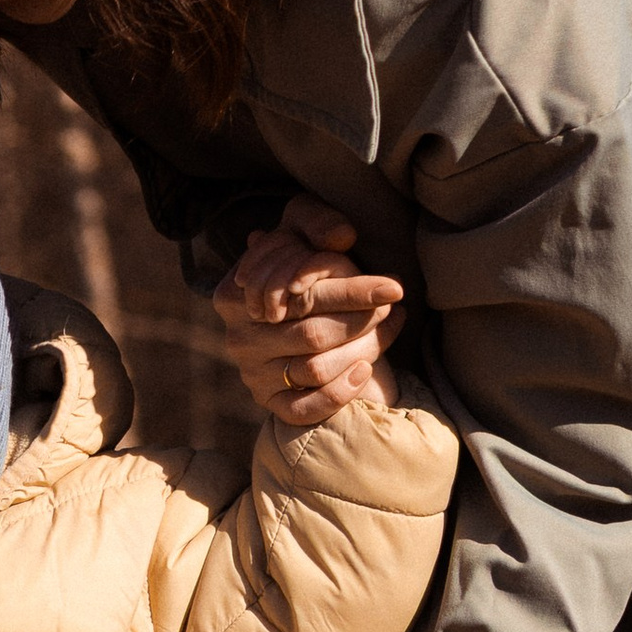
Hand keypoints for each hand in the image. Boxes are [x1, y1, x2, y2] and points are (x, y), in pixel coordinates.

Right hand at [215, 194, 405, 424]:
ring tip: (388, 329)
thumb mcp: (305, 235)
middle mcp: (238, 337)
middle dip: (362, 322)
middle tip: (392, 307)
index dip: (352, 290)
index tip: (394, 286)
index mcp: (236, 294)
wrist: (304, 323)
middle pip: (312, 334)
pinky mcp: (270, 404)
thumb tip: (341, 235)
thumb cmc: (307, 273)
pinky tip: (366, 370)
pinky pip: (305, 408)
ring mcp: (252, 374)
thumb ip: (317, 222)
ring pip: (315, 368)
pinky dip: (339, 392)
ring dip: (362, 351)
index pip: (300, 296)